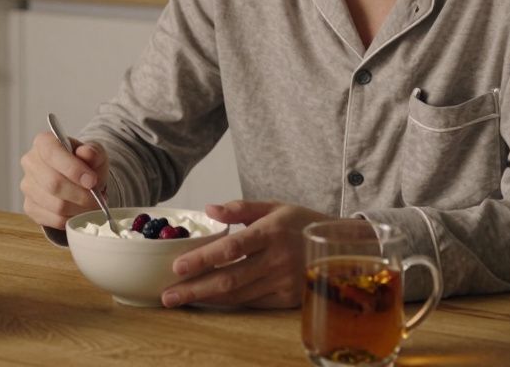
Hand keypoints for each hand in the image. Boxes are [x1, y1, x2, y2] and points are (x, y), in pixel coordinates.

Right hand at [19, 131, 109, 229]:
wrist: (79, 179)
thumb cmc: (85, 163)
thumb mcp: (95, 153)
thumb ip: (94, 153)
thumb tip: (87, 154)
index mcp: (43, 142)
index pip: (51, 153)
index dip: (73, 169)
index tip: (92, 181)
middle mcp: (30, 162)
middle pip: (53, 184)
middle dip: (80, 195)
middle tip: (97, 199)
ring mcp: (27, 186)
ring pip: (55, 205)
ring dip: (79, 209)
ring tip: (92, 205)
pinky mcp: (30, 207)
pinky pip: (53, 219)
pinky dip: (72, 218)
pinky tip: (80, 211)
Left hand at [161, 200, 334, 308]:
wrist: (340, 245)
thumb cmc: (300, 222)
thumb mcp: (273, 206)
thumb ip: (240, 207)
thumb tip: (209, 209)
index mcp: (271, 232)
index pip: (231, 248)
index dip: (203, 259)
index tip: (178, 266)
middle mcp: (277, 259)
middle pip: (230, 278)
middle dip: (195, 289)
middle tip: (168, 295)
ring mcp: (284, 282)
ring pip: (238, 295)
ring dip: (206, 299)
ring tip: (180, 300)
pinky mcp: (288, 298)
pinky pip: (252, 302)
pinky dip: (227, 303)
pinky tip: (208, 301)